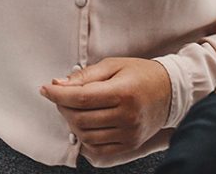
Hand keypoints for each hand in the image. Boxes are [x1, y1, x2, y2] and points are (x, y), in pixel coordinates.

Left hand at [40, 57, 171, 153]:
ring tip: (71, 108)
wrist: (170, 91)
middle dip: (62, 106)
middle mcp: (127, 117)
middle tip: (59, 95)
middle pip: (81, 118)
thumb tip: (59, 84)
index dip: (57, 95)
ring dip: (71, 122)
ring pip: (87, 135)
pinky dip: (85, 138)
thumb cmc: (139, 73)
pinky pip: (99, 149)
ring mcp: (129, 134)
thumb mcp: (111, 65)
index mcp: (122, 93)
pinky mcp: (130, 144)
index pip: (81, 98)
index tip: (45, 89)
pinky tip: (83, 123)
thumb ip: (85, 76)